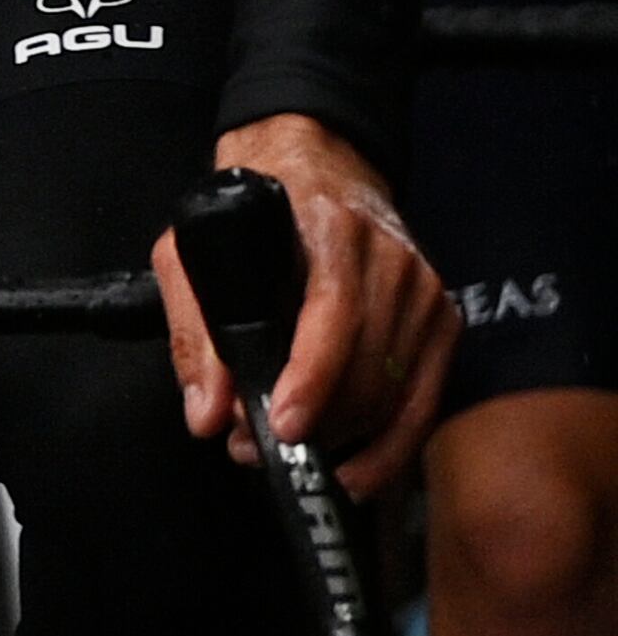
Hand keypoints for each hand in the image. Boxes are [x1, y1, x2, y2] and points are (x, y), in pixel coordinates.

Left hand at [155, 114, 451, 495]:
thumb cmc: (251, 212)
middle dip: (315, 425)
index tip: (285, 425)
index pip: (336, 314)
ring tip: (288, 457)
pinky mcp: (443, 319)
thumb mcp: (192, 250)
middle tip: (254, 451)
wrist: (319, 165)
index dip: (313, 377)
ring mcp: (427, 291)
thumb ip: (194, 330)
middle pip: (368, 367)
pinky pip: (425, 398)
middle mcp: (393, 262)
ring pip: (397, 392)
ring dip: (345, 441)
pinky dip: (391, 443)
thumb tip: (207, 414)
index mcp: (333, 232)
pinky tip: (355, 471)